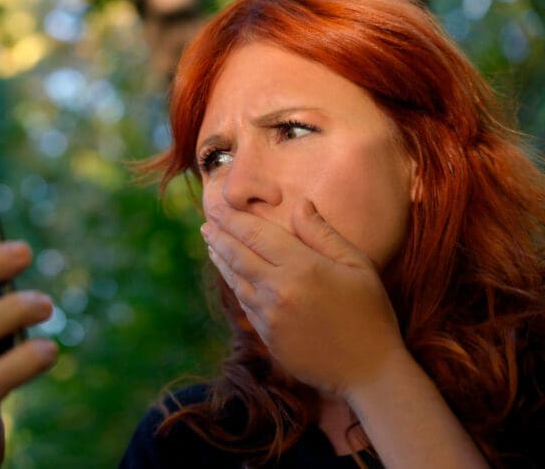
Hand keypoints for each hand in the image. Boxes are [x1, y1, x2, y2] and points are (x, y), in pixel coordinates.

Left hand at [201, 199, 404, 396]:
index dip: (232, 220)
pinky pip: (246, 305)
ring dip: (221, 261)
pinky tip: (233, 277)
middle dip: (219, 237)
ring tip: (212, 245)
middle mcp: (277, 291)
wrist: (369, 371)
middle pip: (237, 256)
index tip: (217, 209)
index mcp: (301, 267)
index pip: (255, 235)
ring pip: (236, 282)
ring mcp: (269, 317)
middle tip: (206, 224)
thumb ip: (322, 233)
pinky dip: (236, 286)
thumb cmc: (369, 313)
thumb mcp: (356, 265)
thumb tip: (300, 205)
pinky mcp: (267, 337)